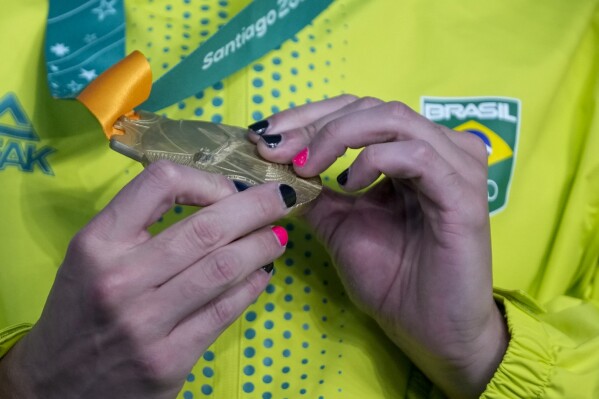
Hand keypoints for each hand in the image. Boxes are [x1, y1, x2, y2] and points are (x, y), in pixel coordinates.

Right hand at [0, 161, 294, 398]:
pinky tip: (262, 273)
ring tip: (277, 236)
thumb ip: (143, 224)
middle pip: (207, 228)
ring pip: (225, 268)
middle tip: (281, 198)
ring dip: (262, 245)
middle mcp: (120, 278)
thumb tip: (219, 199)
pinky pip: (225, 310)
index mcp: (98, 242)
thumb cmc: (80, 310)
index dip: (207, 180)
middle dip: (257, 207)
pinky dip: (253, 285)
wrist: (54, 386)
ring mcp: (146, 323)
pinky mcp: (169, 359)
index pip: (161, 183)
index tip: (229, 189)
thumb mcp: (94, 256)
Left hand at [249, 95, 508, 397]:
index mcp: (407, 153)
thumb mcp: (339, 225)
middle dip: (314, 124)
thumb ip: (315, 192)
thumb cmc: (391, 278)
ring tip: (304, 167)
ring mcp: (454, 166)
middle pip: (369, 106)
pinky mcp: (464, 193)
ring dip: (337, 136)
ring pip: (391, 119)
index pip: (355, 110)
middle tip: (274, 147)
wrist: (428, 329)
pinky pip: (416, 155)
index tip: (263, 136)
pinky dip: (373, 160)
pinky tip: (348, 185)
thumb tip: (273, 166)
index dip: (308, 117)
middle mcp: (436, 149)